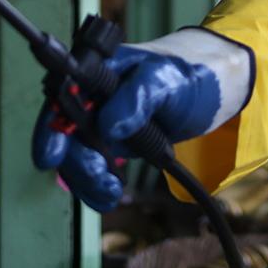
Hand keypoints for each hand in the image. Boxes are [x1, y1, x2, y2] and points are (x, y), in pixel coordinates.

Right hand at [30, 43, 229, 211]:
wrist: (216, 87)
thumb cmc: (189, 72)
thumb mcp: (166, 79)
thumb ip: (136, 98)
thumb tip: (108, 127)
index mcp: (96, 71)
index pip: (61, 98)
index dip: (51, 128)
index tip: (52, 156)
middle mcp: (92, 96)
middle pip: (63, 133)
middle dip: (76, 161)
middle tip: (100, 176)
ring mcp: (102, 121)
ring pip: (77, 156)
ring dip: (87, 179)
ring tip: (110, 191)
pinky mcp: (115, 143)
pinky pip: (94, 167)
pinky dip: (96, 186)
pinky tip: (109, 196)